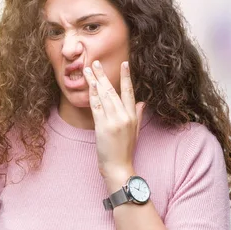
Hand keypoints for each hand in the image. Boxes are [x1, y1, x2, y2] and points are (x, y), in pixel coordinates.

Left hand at [83, 60, 145, 190]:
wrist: (119, 167)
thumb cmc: (126, 150)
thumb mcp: (136, 131)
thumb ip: (139, 115)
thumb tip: (143, 102)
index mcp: (133, 116)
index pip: (129, 92)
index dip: (126, 77)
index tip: (125, 63)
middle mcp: (124, 116)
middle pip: (112, 91)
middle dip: (103, 75)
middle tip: (96, 63)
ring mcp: (113, 120)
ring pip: (103, 96)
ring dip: (94, 81)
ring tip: (88, 70)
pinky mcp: (102, 126)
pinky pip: (96, 106)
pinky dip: (91, 95)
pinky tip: (88, 86)